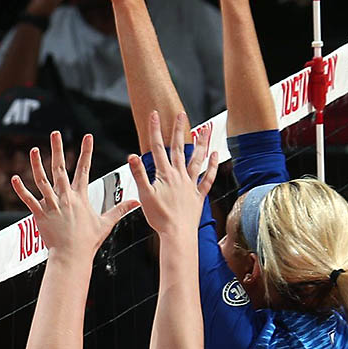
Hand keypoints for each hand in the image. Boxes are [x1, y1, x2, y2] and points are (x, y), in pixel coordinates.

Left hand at [12, 131, 139, 261]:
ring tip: (34, 149)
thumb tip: (137, 203)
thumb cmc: (88, 241)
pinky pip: (29, 199)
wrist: (72, 256)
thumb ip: (119, 210)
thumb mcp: (106, 223)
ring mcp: (52, 205)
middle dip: (57, 149)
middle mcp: (65, 197)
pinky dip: (21, 189)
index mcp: (80, 197)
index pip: (84, 169)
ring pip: (42, 180)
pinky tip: (14, 177)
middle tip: (55, 133)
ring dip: (36, 164)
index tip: (88, 136)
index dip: (86, 152)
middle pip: (60, 168)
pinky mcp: (40, 214)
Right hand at [127, 111, 218, 237]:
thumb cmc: (160, 218)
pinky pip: (208, 177)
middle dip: (178, 129)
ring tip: (205, 129)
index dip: (155, 130)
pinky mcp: (199, 194)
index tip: (154, 115)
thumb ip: (139, 174)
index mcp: (165, 175)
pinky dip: (212, 166)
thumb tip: (132, 156)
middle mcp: (179, 176)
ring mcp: (191, 184)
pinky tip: (215, 155)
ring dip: (201, 143)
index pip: (157, 147)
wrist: (177, 234)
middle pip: (179, 148)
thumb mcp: (144, 195)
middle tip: (180, 114)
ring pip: (197, 159)